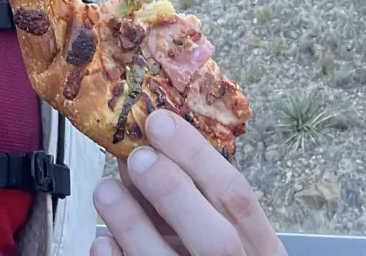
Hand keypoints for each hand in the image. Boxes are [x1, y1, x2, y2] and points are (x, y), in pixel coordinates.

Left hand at [91, 109, 285, 255]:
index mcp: (262, 251)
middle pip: (216, 240)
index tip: (160, 122)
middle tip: (137, 158)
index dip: (197, 156)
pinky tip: (102, 241)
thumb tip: (143, 152)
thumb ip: (195, 200)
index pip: (239, 198)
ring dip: (131, 223)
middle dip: (173, 192)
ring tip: (106, 191)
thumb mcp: (224, 233)